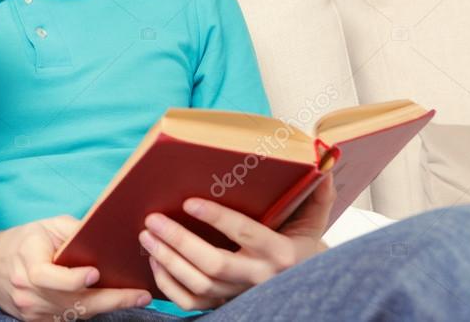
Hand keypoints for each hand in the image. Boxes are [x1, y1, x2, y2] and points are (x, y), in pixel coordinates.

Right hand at [0, 215, 151, 321]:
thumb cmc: (23, 242)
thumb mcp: (46, 227)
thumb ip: (73, 231)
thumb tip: (105, 235)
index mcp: (28, 264)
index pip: (49, 277)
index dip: (72, 278)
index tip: (95, 273)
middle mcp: (29, 292)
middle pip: (72, 302)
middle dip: (110, 299)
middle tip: (139, 295)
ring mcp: (33, 312)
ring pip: (75, 314)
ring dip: (105, 306)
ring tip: (134, 297)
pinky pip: (69, 319)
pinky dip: (89, 311)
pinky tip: (108, 302)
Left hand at [138, 173, 336, 310]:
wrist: (305, 287)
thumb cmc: (302, 247)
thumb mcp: (314, 221)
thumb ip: (317, 194)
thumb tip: (322, 164)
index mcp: (281, 253)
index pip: (246, 234)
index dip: (217, 218)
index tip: (189, 202)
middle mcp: (260, 277)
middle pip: (214, 264)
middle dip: (179, 241)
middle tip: (153, 220)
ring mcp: (241, 295)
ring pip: (199, 284)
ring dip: (168, 260)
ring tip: (147, 235)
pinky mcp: (226, 306)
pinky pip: (192, 302)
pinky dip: (168, 283)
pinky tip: (155, 260)